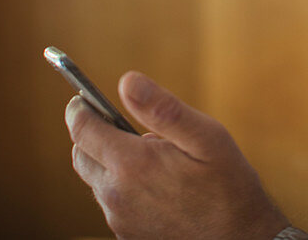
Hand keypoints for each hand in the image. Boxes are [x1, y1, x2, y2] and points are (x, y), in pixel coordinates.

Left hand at [65, 71, 289, 239]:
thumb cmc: (228, 185)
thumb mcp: (206, 137)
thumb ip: (163, 108)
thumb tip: (127, 81)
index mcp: (132, 165)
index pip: (82, 129)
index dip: (79, 108)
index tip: (82, 97)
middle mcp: (117, 195)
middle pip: (81, 155)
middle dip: (92, 135)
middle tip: (122, 125)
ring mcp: (120, 219)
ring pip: (96, 180)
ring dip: (110, 162)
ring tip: (153, 158)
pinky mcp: (127, 234)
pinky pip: (112, 202)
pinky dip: (122, 186)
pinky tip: (157, 183)